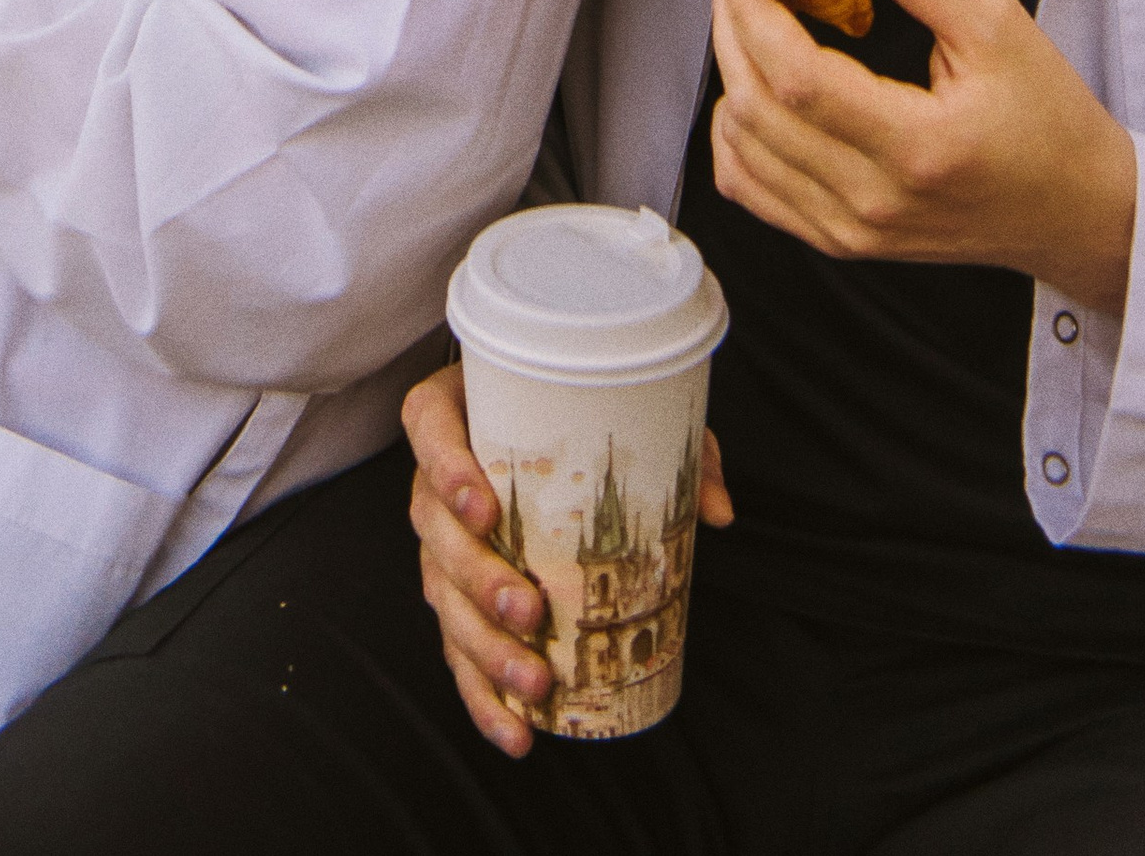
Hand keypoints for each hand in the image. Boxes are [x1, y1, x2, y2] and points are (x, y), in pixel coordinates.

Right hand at [404, 360, 732, 759]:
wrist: (546, 437)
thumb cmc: (578, 418)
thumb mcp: (628, 413)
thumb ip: (675, 448)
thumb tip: (715, 511)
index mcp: (457, 412)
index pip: (428, 426)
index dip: (446, 469)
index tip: (485, 508)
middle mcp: (436, 480)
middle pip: (434, 529)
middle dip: (478, 579)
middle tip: (528, 609)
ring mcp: (441, 543)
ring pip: (442, 597)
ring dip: (484, 646)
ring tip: (534, 680)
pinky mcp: (455, 599)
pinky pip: (456, 648)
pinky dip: (483, 696)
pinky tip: (516, 731)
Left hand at [710, 0, 1137, 313]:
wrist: (1076, 211)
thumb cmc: (1047, 117)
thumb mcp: (993, 20)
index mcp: (917, 146)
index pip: (796, 77)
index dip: (751, 9)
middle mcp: (874, 201)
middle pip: (755, 110)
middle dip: (729, 27)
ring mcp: (852, 232)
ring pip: (739, 151)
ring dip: (729, 75)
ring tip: (752, 24)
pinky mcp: (841, 242)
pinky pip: (749, 190)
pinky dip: (735, 135)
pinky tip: (758, 91)